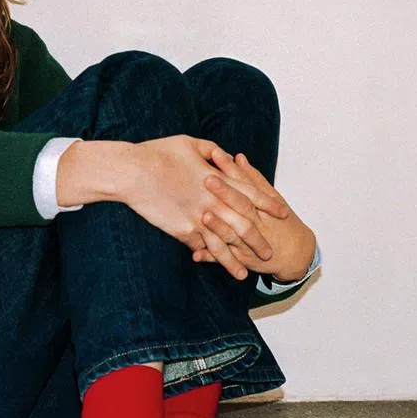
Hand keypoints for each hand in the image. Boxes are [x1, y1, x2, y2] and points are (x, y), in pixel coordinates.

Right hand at [118, 136, 290, 282]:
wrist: (133, 171)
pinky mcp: (182, 230)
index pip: (251, 194)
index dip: (268, 204)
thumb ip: (211, 150)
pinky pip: (199, 246)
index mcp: (218, 179)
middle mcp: (213, 201)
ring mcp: (198, 218)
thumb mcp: (189, 143)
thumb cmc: (158, 153)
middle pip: (243, 224)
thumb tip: (223, 154)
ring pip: (223, 244)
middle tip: (270, 254)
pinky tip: (214, 268)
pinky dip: (208, 258)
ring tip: (244, 275)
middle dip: (258, 240)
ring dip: (234, 261)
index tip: (283, 213)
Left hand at [194, 150, 315, 281]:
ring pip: (233, 234)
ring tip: (204, 217)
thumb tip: (238, 156)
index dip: (231, 169)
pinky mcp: (243, 259)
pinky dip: (210, 257)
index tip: (216, 154)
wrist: (297, 254)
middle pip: (241, 206)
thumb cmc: (281, 221)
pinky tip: (196, 254)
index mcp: (263, 204)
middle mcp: (257, 222)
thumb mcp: (273, 198)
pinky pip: (224, 259)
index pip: (246, 183)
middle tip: (207, 179)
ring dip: (219, 227)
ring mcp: (249, 242)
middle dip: (225, 193)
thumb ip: (253, 178)